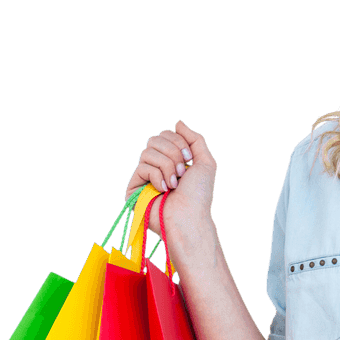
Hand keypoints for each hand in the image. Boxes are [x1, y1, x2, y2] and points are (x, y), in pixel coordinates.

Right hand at [124, 119, 216, 234]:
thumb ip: (195, 139)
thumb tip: (177, 121)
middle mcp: (157, 165)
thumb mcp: (205, 162)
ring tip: (174, 184)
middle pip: (155, 138)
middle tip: (182, 172)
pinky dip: (157, 177)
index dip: (178, 142)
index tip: (189, 160)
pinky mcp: (134, 187)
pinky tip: (163, 190)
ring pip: (148, 151)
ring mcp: (145, 176)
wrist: (189, 217)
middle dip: (173, 153)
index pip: (166, 134)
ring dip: (166, 166)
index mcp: (172, 159)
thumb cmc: (199, 195)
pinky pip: (142, 166)